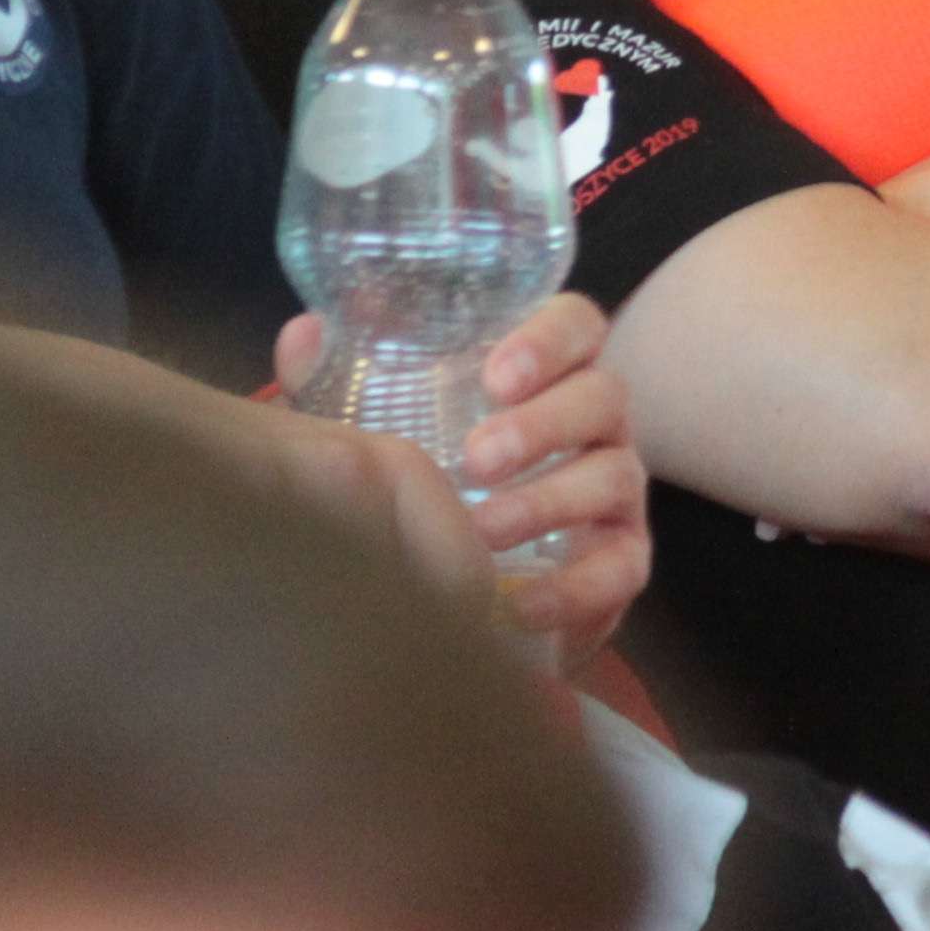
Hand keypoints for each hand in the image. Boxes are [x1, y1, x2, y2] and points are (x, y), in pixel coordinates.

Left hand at [269, 296, 647, 668]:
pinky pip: (620, 569)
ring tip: (483, 529)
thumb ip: (344, 378)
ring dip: (549, 501)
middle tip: (476, 458)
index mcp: (549, 373)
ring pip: (615, 476)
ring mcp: (616, 490)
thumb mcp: (384, 423)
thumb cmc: (433, 478)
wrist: (473, 586)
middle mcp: (594, 423)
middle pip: (602, 396)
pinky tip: (516, 605)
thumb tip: (305, 334)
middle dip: (544, 423)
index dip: (548, 340)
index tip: (495, 376)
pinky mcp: (624, 561)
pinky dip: (573, 588)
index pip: (576, 325)